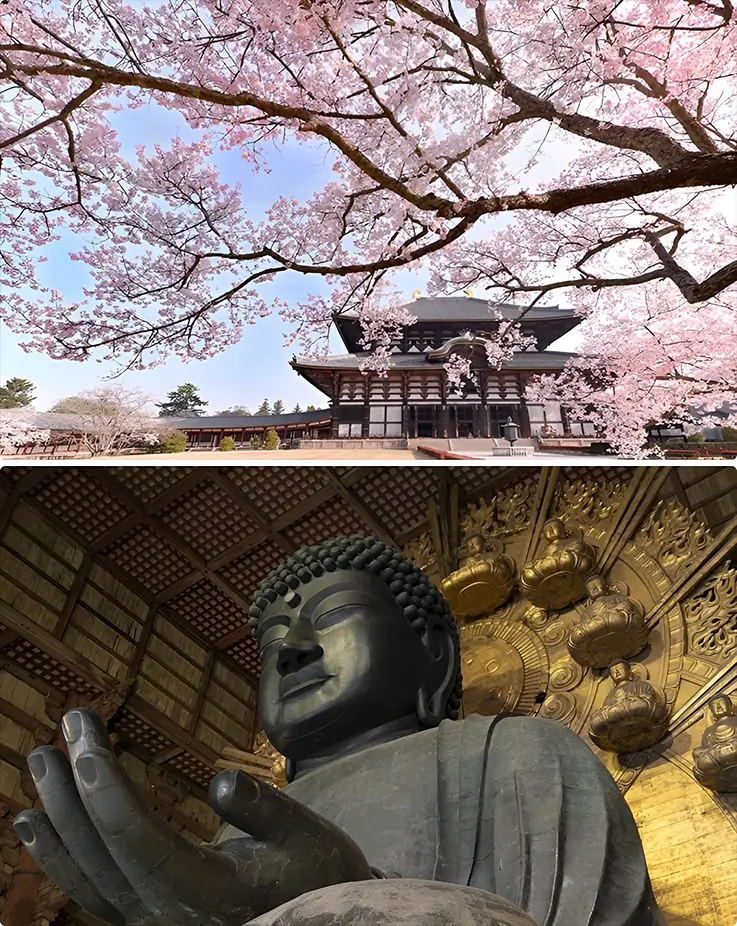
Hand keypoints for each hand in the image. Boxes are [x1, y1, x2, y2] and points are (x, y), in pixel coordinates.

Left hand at [13, 710, 373, 925]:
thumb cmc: (317, 877)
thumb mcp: (307, 837)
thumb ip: (263, 811)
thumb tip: (219, 782)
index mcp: (205, 891)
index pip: (135, 834)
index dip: (104, 784)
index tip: (83, 734)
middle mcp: (164, 916)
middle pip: (100, 850)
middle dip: (73, 787)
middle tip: (60, 731)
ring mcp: (149, 924)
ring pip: (84, 876)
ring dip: (55, 820)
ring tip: (37, 768)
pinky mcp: (145, 921)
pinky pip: (90, 890)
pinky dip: (59, 856)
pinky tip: (38, 826)